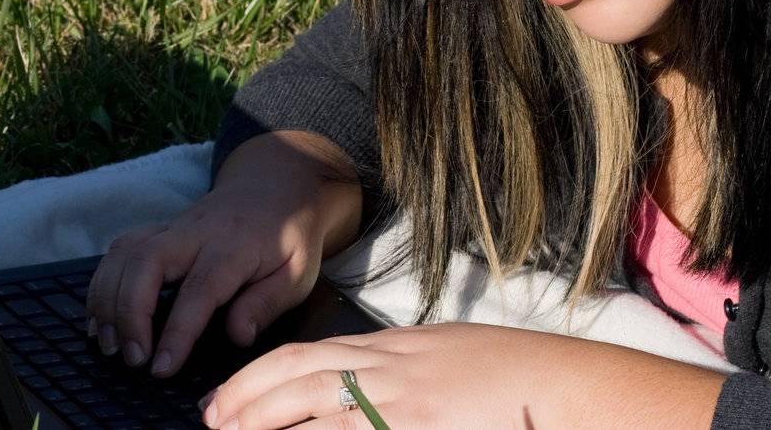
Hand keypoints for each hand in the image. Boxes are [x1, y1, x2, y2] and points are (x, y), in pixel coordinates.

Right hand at [84, 131, 362, 377]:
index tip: (161, 369)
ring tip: (107, 344)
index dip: (177, 332)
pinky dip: (101, 284)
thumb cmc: (286, 237)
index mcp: (233, 247)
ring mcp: (170, 228)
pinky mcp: (156, 230)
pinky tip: (100, 319)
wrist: (273, 187)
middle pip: (147, 261)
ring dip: (107, 299)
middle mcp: (195, 233)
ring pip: (125, 253)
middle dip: (129, 312)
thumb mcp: (296, 272)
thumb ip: (266, 303)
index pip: (199, 290)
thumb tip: (238, 336)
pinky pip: (118, 251)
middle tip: (130, 358)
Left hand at [198, 323, 730, 429]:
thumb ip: (392, 369)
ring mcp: (400, 405)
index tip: (223, 402)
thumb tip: (349, 386)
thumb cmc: (503, 372)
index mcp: (388, 349)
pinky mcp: (415, 429)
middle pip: (296, 381)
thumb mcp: (438, 357)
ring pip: (316, 412)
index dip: (256, 379)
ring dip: (270, 427)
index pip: (304, 357)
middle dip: (245, 403)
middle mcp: (386, 371)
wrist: (558, 384)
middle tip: (212, 425)